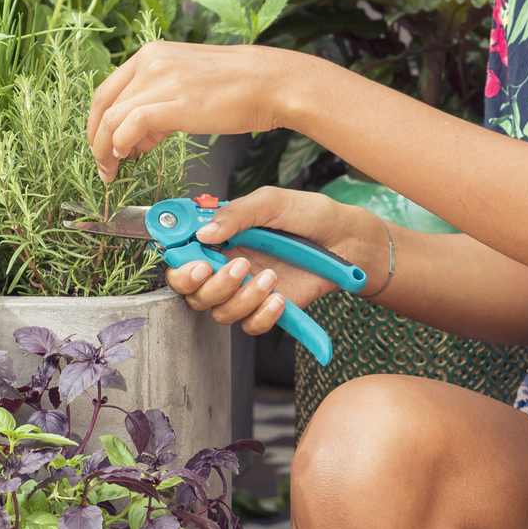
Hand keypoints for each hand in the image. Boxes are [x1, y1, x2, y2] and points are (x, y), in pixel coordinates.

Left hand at [86, 40, 315, 176]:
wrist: (270, 82)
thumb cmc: (237, 86)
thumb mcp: (187, 84)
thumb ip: (158, 103)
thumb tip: (137, 134)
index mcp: (151, 54)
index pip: (106, 90)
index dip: (97, 123)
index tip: (103, 145)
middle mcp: (150, 62)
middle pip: (102, 104)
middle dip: (95, 139)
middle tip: (102, 164)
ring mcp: (161, 81)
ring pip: (111, 118)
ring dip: (105, 150)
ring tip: (112, 170)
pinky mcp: (175, 103)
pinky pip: (130, 126)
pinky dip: (122, 146)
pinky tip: (130, 157)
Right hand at [159, 186, 385, 339]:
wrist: (349, 241)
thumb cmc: (311, 215)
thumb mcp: (273, 203)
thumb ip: (237, 214)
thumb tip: (203, 234)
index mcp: (221, 237)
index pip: (182, 256)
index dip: (178, 264)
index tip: (194, 261)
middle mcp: (227, 266)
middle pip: (192, 292)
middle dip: (204, 286)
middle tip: (229, 269)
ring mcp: (247, 290)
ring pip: (219, 311)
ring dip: (240, 298)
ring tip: (269, 277)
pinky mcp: (268, 309)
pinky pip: (249, 326)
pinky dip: (261, 315)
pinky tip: (279, 298)